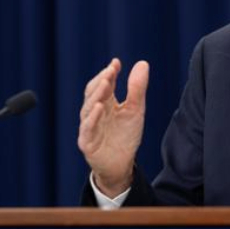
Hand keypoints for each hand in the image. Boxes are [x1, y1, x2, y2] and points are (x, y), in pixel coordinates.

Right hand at [78, 58, 148, 196]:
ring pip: (88, 107)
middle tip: (110, 70)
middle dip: (102, 81)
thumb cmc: (126, 136)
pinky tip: (99, 107)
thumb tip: (142, 63)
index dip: (109, 73)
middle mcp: (94, 112)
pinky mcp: (87, 141)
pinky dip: (92, 117)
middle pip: (93, 92)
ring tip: (104, 82)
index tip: (116, 63)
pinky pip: (87, 127)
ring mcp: (89, 126)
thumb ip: (137, 89)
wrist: (122, 164)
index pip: (104, 84)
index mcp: (105, 102)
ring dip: (96, 94)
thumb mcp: (135, 110)